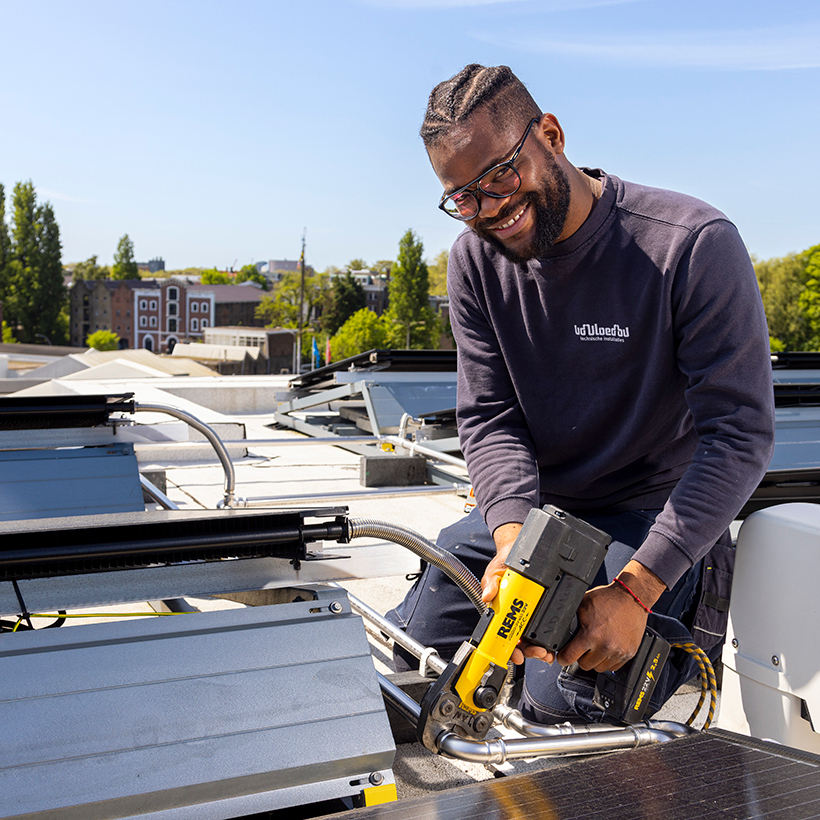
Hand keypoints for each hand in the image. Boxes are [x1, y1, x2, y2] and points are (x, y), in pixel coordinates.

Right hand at [482, 522, 556, 665]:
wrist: (518, 550)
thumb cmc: (503, 563)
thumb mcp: (494, 572)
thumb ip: (491, 583)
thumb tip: (487, 596)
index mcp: (500, 611)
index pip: (501, 635)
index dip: (507, 648)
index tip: (514, 653)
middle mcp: (514, 615)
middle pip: (520, 641)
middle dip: (529, 651)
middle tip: (538, 653)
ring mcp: (529, 613)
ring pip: (533, 639)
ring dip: (540, 649)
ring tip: (547, 652)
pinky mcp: (542, 608)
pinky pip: (545, 626)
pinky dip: (550, 638)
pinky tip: (554, 643)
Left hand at [558, 561, 665, 671]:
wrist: (631, 598)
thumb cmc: (608, 599)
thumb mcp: (582, 604)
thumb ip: (571, 618)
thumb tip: (558, 625)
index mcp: (591, 634)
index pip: (569, 657)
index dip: (563, 657)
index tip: (563, 656)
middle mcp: (605, 646)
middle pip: (584, 666)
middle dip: (580, 657)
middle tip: (582, 648)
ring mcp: (618, 652)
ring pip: (599, 668)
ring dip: (595, 660)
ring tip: (595, 647)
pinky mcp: (629, 654)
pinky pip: (614, 667)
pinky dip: (608, 660)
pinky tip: (606, 649)